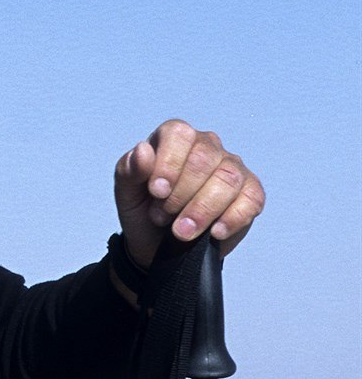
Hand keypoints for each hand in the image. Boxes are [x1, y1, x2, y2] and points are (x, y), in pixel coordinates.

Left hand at [114, 120, 263, 270]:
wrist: (158, 244)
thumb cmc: (143, 209)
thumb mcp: (127, 192)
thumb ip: (130, 170)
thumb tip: (143, 151)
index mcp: (174, 138)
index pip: (178, 134)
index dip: (168, 163)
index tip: (157, 192)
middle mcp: (207, 146)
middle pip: (203, 159)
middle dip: (181, 193)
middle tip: (162, 217)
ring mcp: (232, 168)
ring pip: (228, 178)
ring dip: (202, 209)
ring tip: (182, 231)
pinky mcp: (250, 193)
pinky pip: (251, 199)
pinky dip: (231, 219)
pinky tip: (214, 233)